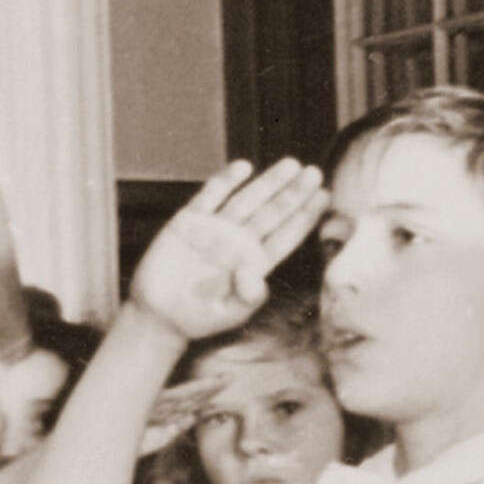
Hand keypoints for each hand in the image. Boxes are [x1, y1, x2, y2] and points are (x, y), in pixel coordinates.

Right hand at [124, 160, 325, 343]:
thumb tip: (254, 271)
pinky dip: (225, 181)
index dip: (305, 216)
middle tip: (314, 173)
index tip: (324, 197)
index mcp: (255, 262)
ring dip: (269, 183)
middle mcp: (239, 242)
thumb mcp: (231, 313)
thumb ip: (249, 295)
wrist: (159, 316)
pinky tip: (243, 167)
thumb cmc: (199, 318)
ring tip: (291, 165)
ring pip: (248, 200)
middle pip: (273, 213)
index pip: (286, 235)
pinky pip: (210, 196)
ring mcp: (215, 229)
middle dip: (293, 193)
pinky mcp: (189, 222)